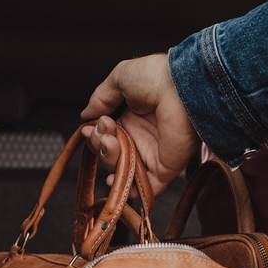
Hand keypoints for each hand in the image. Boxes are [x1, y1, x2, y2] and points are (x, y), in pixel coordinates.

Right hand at [80, 54, 198, 194]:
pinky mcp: (165, 168)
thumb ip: (100, 98)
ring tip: (111, 141)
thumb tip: (86, 115)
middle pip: (110, 153)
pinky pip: (146, 188)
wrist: (181, 87)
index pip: (106, 135)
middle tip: (105, 131)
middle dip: (99, 145)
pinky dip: (129, 190)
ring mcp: (153, 154)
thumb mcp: (120, 79)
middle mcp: (141, 137)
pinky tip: (114, 179)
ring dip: (109, 159)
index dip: (95, 134)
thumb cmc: (155, 77)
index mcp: (132, 117)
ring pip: (122, 170)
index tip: (92, 127)